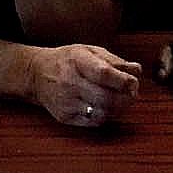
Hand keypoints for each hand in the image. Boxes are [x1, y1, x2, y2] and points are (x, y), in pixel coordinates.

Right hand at [27, 44, 145, 126]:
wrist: (36, 74)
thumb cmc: (67, 60)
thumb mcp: (89, 51)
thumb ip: (114, 60)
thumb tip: (136, 70)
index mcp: (77, 61)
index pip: (104, 73)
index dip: (123, 80)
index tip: (133, 82)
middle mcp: (69, 82)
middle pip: (105, 97)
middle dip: (125, 98)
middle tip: (132, 94)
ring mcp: (66, 102)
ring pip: (101, 113)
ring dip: (118, 109)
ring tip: (120, 101)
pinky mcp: (65, 117)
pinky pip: (93, 122)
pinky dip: (106, 116)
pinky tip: (106, 107)